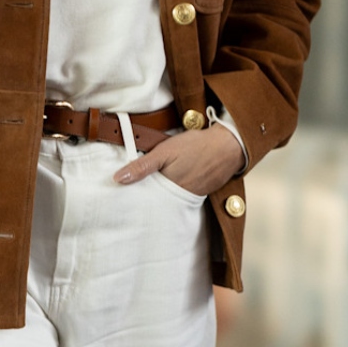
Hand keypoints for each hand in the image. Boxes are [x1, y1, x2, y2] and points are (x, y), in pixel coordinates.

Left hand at [116, 123, 244, 197]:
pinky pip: (186, 195)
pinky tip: (174, 184)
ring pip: (172, 199)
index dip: (135, 198)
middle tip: (136, 195)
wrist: (230, 144)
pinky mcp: (204, 191)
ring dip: (163, 196)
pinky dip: (178, 192)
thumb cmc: (196, 146)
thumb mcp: (164, 151)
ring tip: (153, 189)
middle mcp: (182, 197)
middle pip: (159, 202)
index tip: (124, 196)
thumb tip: (118, 179)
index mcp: (169, 188)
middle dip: (148, 199)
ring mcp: (195, 196)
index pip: (146, 199)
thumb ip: (142, 166)